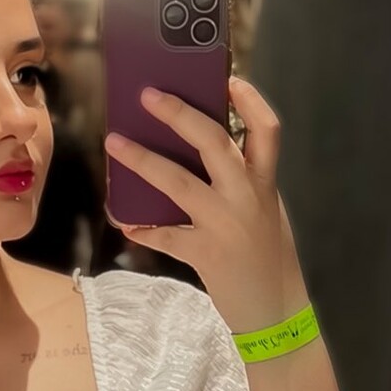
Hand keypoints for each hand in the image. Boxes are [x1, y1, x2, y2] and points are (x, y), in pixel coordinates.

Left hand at [104, 75, 310, 335]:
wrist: (276, 311)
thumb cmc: (267, 256)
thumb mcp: (265, 212)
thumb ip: (240, 184)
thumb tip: (195, 154)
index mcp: (265, 183)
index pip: (267, 130)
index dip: (250, 101)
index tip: (229, 79)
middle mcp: (246, 197)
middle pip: (212, 141)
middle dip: (178, 114)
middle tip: (147, 95)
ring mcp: (223, 224)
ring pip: (177, 181)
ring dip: (142, 160)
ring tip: (114, 143)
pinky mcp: (204, 253)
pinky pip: (164, 234)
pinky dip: (142, 228)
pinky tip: (126, 222)